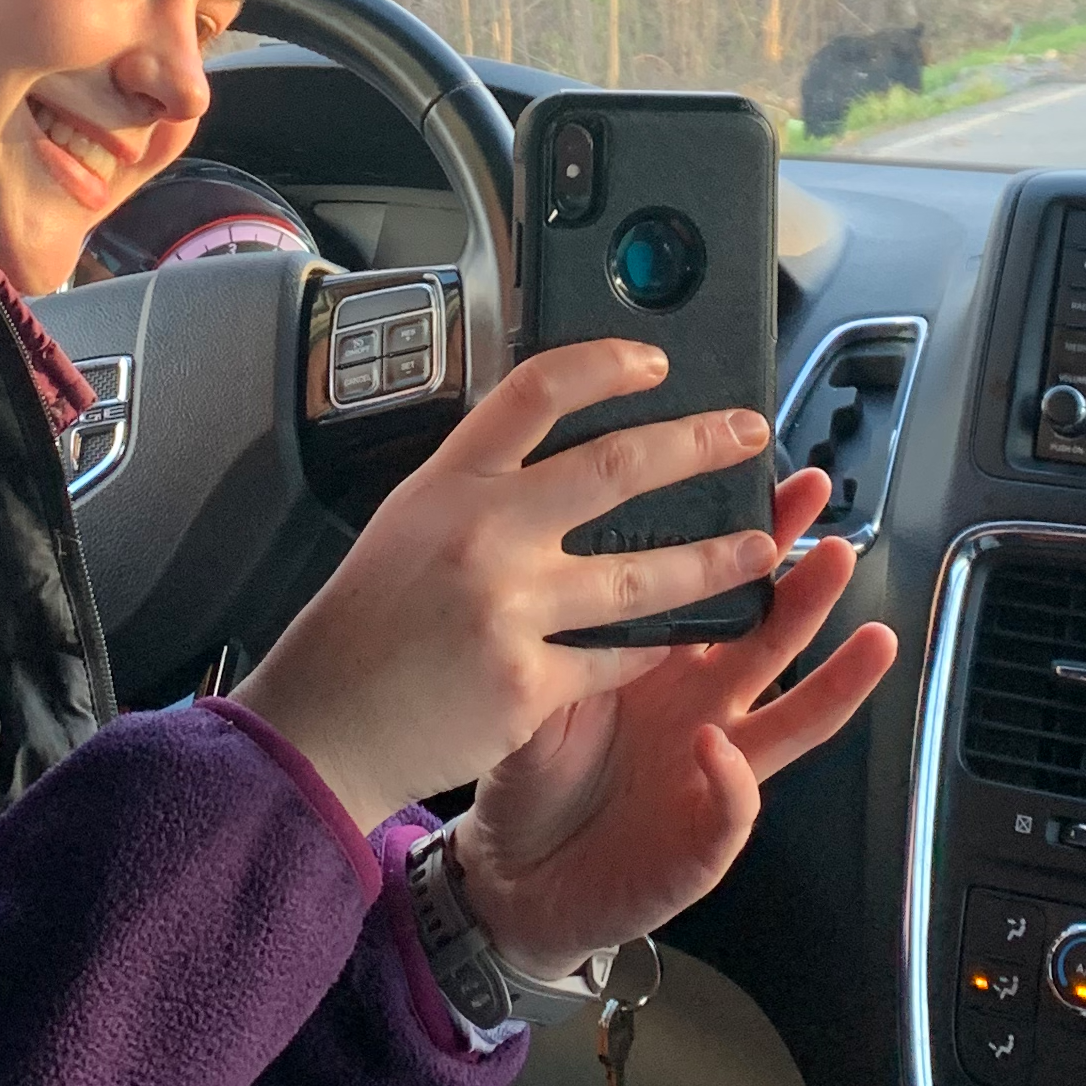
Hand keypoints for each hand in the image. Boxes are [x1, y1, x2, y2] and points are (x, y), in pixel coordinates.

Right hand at [231, 340, 780, 832]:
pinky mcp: (530, 682)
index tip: (656, 363)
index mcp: (450, 482)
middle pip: (615, 467)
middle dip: (698, 445)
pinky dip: (656, 646)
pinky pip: (619, 657)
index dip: (605, 366)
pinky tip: (688, 635)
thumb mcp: (411, 520)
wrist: (325, 722)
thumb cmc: (367, 622)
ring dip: (715, 558)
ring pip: (644, 572)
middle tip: (748, 435)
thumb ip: (483, 483)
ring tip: (760, 545)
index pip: (537, 392)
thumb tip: (560, 448)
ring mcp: (509, 609)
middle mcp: (483, 534)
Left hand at [446, 466, 896, 977]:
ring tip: (873, 636)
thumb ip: (566, 629)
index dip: (749, 537)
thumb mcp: (539, 685)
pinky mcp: (704, 840)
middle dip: (808, 585)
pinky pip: (731, 806)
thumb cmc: (533, 773)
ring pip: (793, 719)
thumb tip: (570, 545)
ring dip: (835, 680)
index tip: (767, 479)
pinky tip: (721, 750)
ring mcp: (716, 772)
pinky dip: (730, 781)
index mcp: (666, 660)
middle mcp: (705, 706)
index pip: (720, 587)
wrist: (516, 873)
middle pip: (771, 637)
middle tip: (834, 529)